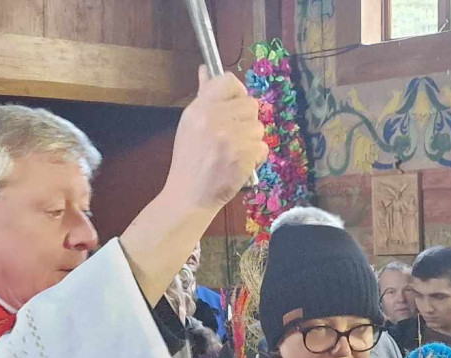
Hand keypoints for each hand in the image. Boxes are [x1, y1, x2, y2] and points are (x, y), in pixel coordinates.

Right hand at [162, 67, 266, 212]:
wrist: (188, 196)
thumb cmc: (188, 160)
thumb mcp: (189, 124)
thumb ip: (202, 96)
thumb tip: (206, 69)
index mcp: (200, 108)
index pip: (229, 81)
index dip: (236, 94)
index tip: (233, 107)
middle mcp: (215, 119)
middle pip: (251, 104)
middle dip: (246, 121)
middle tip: (233, 136)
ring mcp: (230, 138)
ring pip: (258, 128)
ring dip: (251, 141)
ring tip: (234, 153)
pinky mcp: (243, 156)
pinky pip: (262, 148)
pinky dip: (255, 158)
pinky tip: (239, 165)